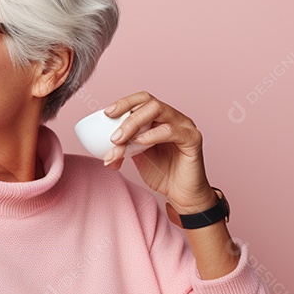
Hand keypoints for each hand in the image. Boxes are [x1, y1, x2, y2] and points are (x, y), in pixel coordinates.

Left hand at [102, 92, 218, 213]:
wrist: (181, 193)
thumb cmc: (161, 172)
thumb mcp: (136, 157)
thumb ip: (122, 147)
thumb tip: (100, 150)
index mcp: (159, 118)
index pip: (141, 100)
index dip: (123, 103)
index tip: (106, 113)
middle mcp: (173, 117)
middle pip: (148, 102)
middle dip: (126, 115)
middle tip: (113, 135)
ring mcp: (184, 125)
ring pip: (158, 111)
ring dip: (134, 124)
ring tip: (120, 141)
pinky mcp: (192, 138)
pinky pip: (171, 131)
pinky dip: (152, 135)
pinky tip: (140, 143)